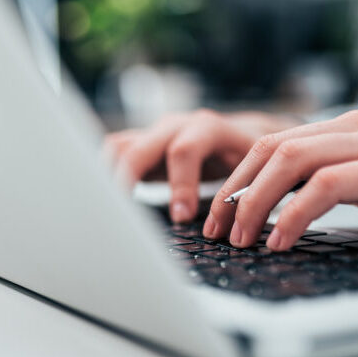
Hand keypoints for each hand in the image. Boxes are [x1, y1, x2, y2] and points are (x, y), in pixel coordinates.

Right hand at [107, 110, 297, 222]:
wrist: (241, 137)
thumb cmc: (249, 160)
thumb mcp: (253, 172)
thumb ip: (238, 193)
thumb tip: (227, 229)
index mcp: (208, 128)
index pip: (184, 150)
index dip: (180, 185)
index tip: (181, 217)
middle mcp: (176, 126)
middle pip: (138, 149)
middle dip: (128, 183)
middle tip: (125, 217)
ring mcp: (154, 133)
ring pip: (118, 148)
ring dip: (108, 177)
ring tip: (107, 210)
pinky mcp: (140, 144)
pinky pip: (113, 154)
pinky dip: (105, 174)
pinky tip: (104, 200)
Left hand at [204, 109, 357, 250]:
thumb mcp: (350, 189)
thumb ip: (310, 191)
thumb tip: (260, 219)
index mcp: (337, 132)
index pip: (270, 146)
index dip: (235, 182)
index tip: (216, 219)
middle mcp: (349, 129)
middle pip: (271, 148)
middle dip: (234, 191)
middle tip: (216, 231)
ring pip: (290, 158)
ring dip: (255, 202)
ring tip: (241, 239)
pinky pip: (324, 184)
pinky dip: (293, 215)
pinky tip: (278, 242)